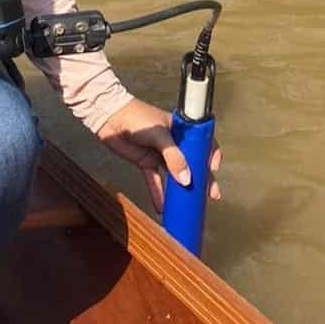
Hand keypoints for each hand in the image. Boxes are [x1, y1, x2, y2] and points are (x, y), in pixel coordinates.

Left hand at [96, 98, 221, 212]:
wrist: (110, 117)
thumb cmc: (137, 117)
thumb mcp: (160, 135)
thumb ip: (174, 157)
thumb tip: (187, 179)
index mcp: (180, 129)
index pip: (201, 142)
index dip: (210, 155)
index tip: (214, 168)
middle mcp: (173, 143)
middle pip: (192, 163)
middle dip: (202, 179)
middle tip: (210, 194)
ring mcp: (159, 154)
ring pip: (175, 174)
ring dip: (182, 190)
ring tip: (190, 206)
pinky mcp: (146, 162)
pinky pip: (155, 181)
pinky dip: (158, 194)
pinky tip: (162, 208)